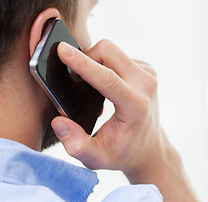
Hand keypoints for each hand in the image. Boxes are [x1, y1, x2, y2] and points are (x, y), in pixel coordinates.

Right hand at [52, 40, 197, 200]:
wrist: (149, 149)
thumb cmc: (122, 153)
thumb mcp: (97, 158)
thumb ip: (76, 144)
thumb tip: (59, 122)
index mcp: (136, 106)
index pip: (106, 78)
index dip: (82, 63)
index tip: (62, 50)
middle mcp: (145, 85)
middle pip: (107, 52)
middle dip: (85, 58)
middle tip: (76, 80)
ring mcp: (148, 74)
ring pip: (111, 51)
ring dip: (94, 61)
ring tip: (91, 87)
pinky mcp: (146, 68)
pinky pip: (118, 55)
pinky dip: (104, 64)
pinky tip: (104, 84)